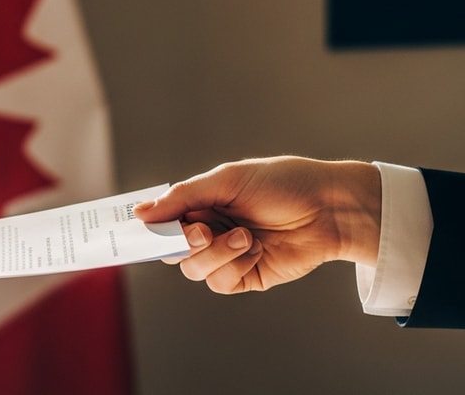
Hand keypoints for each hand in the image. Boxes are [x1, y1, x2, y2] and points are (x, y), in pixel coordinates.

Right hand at [134, 156, 380, 293]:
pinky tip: (256, 248)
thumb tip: (140, 213)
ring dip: (217, 254)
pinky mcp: (247, 276)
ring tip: (245, 236)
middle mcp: (210, 230)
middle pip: (172, 251)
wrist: (329, 208)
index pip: (163, 220)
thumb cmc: (282, 183)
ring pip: (194, 270)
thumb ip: (182, 197)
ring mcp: (227, 255)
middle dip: (183, 243)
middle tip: (201, 232)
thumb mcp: (227, 180)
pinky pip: (221, 282)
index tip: (135, 232)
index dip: (149, 229)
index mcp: (202, 202)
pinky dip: (235, 265)